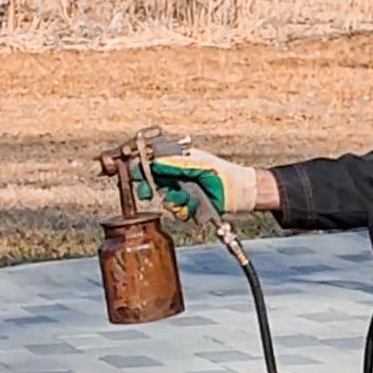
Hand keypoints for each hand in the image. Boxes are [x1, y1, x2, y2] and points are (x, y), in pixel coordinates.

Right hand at [133, 147, 259, 220]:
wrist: (241, 193)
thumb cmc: (222, 173)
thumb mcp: (197, 163)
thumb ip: (175, 163)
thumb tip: (154, 162)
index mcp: (178, 161)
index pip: (152, 163)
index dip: (140, 168)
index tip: (132, 174)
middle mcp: (177, 177)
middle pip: (153, 183)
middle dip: (150, 188)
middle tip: (146, 192)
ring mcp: (182, 192)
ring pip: (165, 199)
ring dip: (174, 201)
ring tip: (188, 199)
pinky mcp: (188, 207)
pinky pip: (177, 211)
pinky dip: (184, 210)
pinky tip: (194, 206)